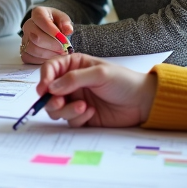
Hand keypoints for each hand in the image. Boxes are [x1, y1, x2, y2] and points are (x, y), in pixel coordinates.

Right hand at [20, 6, 74, 63]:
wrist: (52, 31)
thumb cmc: (57, 23)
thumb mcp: (63, 19)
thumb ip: (66, 23)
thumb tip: (68, 30)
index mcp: (38, 13)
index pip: (41, 20)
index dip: (52, 31)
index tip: (64, 39)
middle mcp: (28, 25)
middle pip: (36, 37)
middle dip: (52, 45)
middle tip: (63, 49)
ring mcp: (24, 38)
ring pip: (32, 49)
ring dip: (48, 54)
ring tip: (59, 54)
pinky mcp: (23, 50)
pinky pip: (29, 57)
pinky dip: (41, 60)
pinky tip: (50, 57)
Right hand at [38, 53, 157, 127]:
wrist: (142, 102)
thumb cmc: (123, 81)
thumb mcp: (99, 73)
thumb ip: (74, 79)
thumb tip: (51, 87)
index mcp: (73, 66)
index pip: (50, 69)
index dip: (43, 78)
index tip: (44, 89)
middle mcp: (71, 83)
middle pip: (48, 93)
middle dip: (51, 99)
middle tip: (60, 102)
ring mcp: (75, 100)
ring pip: (56, 109)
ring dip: (66, 110)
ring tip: (83, 107)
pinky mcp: (81, 117)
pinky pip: (70, 121)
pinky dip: (78, 118)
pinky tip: (92, 112)